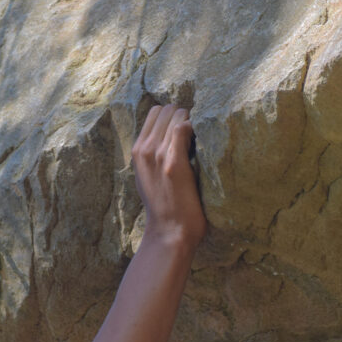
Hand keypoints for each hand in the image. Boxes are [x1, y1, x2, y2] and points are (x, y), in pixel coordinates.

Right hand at [132, 104, 206, 247]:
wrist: (169, 232)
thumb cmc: (166, 205)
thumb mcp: (149, 176)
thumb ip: (154, 155)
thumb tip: (172, 135)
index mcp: (137, 151)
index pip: (156, 111)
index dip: (174, 116)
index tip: (187, 129)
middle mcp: (144, 149)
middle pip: (167, 109)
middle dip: (184, 116)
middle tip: (196, 135)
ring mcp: (157, 154)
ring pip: (177, 114)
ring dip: (192, 122)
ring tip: (201, 141)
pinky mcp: (174, 162)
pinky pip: (183, 127)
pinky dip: (196, 129)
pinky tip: (203, 144)